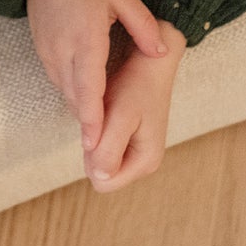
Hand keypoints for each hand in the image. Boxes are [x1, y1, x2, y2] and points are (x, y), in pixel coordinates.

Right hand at [26, 0, 163, 156]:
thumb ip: (143, 26)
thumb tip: (161, 52)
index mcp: (85, 37)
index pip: (88, 87)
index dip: (93, 117)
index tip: (96, 142)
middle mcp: (63, 50)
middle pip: (75, 97)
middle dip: (88, 124)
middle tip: (101, 152)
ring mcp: (48, 51)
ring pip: (65, 92)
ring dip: (81, 110)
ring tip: (98, 133)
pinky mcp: (41, 49)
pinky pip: (58, 80)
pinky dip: (72, 94)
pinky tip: (85, 101)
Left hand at [85, 21, 184, 192]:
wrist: (152, 62)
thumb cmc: (138, 85)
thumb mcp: (121, 116)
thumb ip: (109, 149)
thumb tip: (97, 178)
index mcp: (145, 162)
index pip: (103, 183)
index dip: (93, 157)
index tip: (102, 128)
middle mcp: (143, 162)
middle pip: (101, 172)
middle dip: (94, 147)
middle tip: (105, 116)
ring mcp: (137, 151)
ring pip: (100, 158)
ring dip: (97, 136)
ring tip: (109, 112)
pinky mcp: (129, 139)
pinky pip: (103, 144)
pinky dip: (100, 129)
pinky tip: (109, 110)